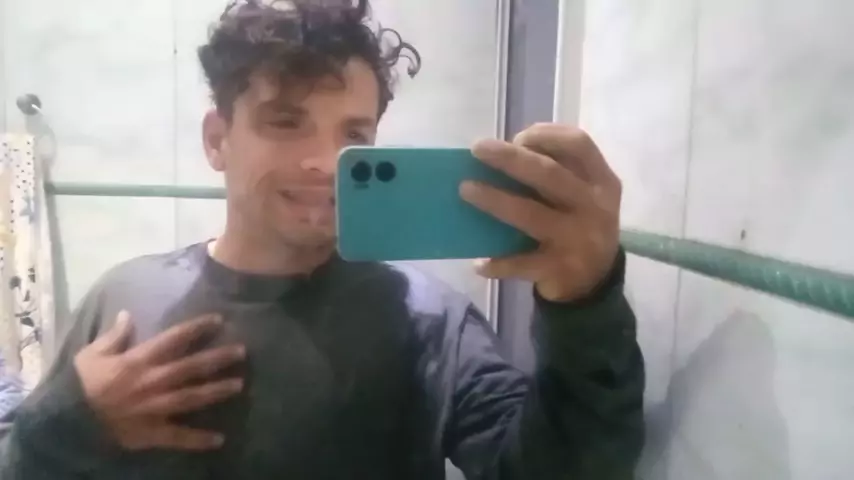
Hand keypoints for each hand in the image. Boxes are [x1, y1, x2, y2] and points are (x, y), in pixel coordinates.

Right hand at [73, 311, 244, 450]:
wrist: (66, 421)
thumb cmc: (79, 384)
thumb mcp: (91, 354)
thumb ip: (114, 336)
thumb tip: (126, 314)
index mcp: (139, 360)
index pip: (174, 339)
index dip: (197, 328)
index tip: (219, 320)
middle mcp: (153, 381)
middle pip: (192, 367)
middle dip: (218, 358)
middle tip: (242, 351)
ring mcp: (155, 407)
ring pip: (192, 397)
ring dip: (217, 391)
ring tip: (239, 384)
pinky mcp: (152, 432)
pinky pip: (178, 436)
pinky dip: (199, 439)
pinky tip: (220, 439)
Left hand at [461, 123, 621, 302]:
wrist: (595, 282)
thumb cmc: (577, 225)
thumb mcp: (582, 195)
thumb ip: (556, 173)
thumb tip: (499, 155)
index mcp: (602, 181)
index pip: (579, 144)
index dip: (546, 135)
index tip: (517, 137)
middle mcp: (594, 208)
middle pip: (549, 174)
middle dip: (510, 158)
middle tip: (478, 149)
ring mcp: (578, 240)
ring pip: (530, 215)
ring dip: (495, 200)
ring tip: (466, 189)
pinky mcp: (560, 269)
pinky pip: (521, 263)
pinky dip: (497, 263)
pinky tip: (479, 263)